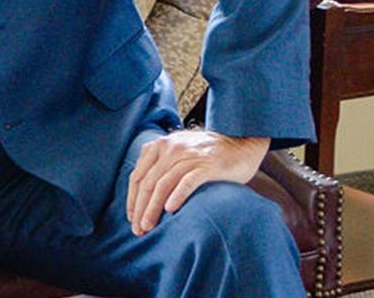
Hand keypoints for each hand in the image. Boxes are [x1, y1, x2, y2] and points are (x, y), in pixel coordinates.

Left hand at [125, 130, 269, 235]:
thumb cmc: (207, 156)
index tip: (132, 218)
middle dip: (140, 208)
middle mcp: (171, 148)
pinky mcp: (207, 165)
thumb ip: (161, 166)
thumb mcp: (179, 153)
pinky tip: (170, 209)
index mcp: (160, 146)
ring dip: (153, 208)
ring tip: (149, 226)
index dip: (132, 199)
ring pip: (164, 184)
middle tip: (138, 229)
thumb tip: (142, 198)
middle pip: (148, 182)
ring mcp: (189, 155)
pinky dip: (177, 195)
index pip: (138, 176)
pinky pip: (187, 181)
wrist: (241, 144)